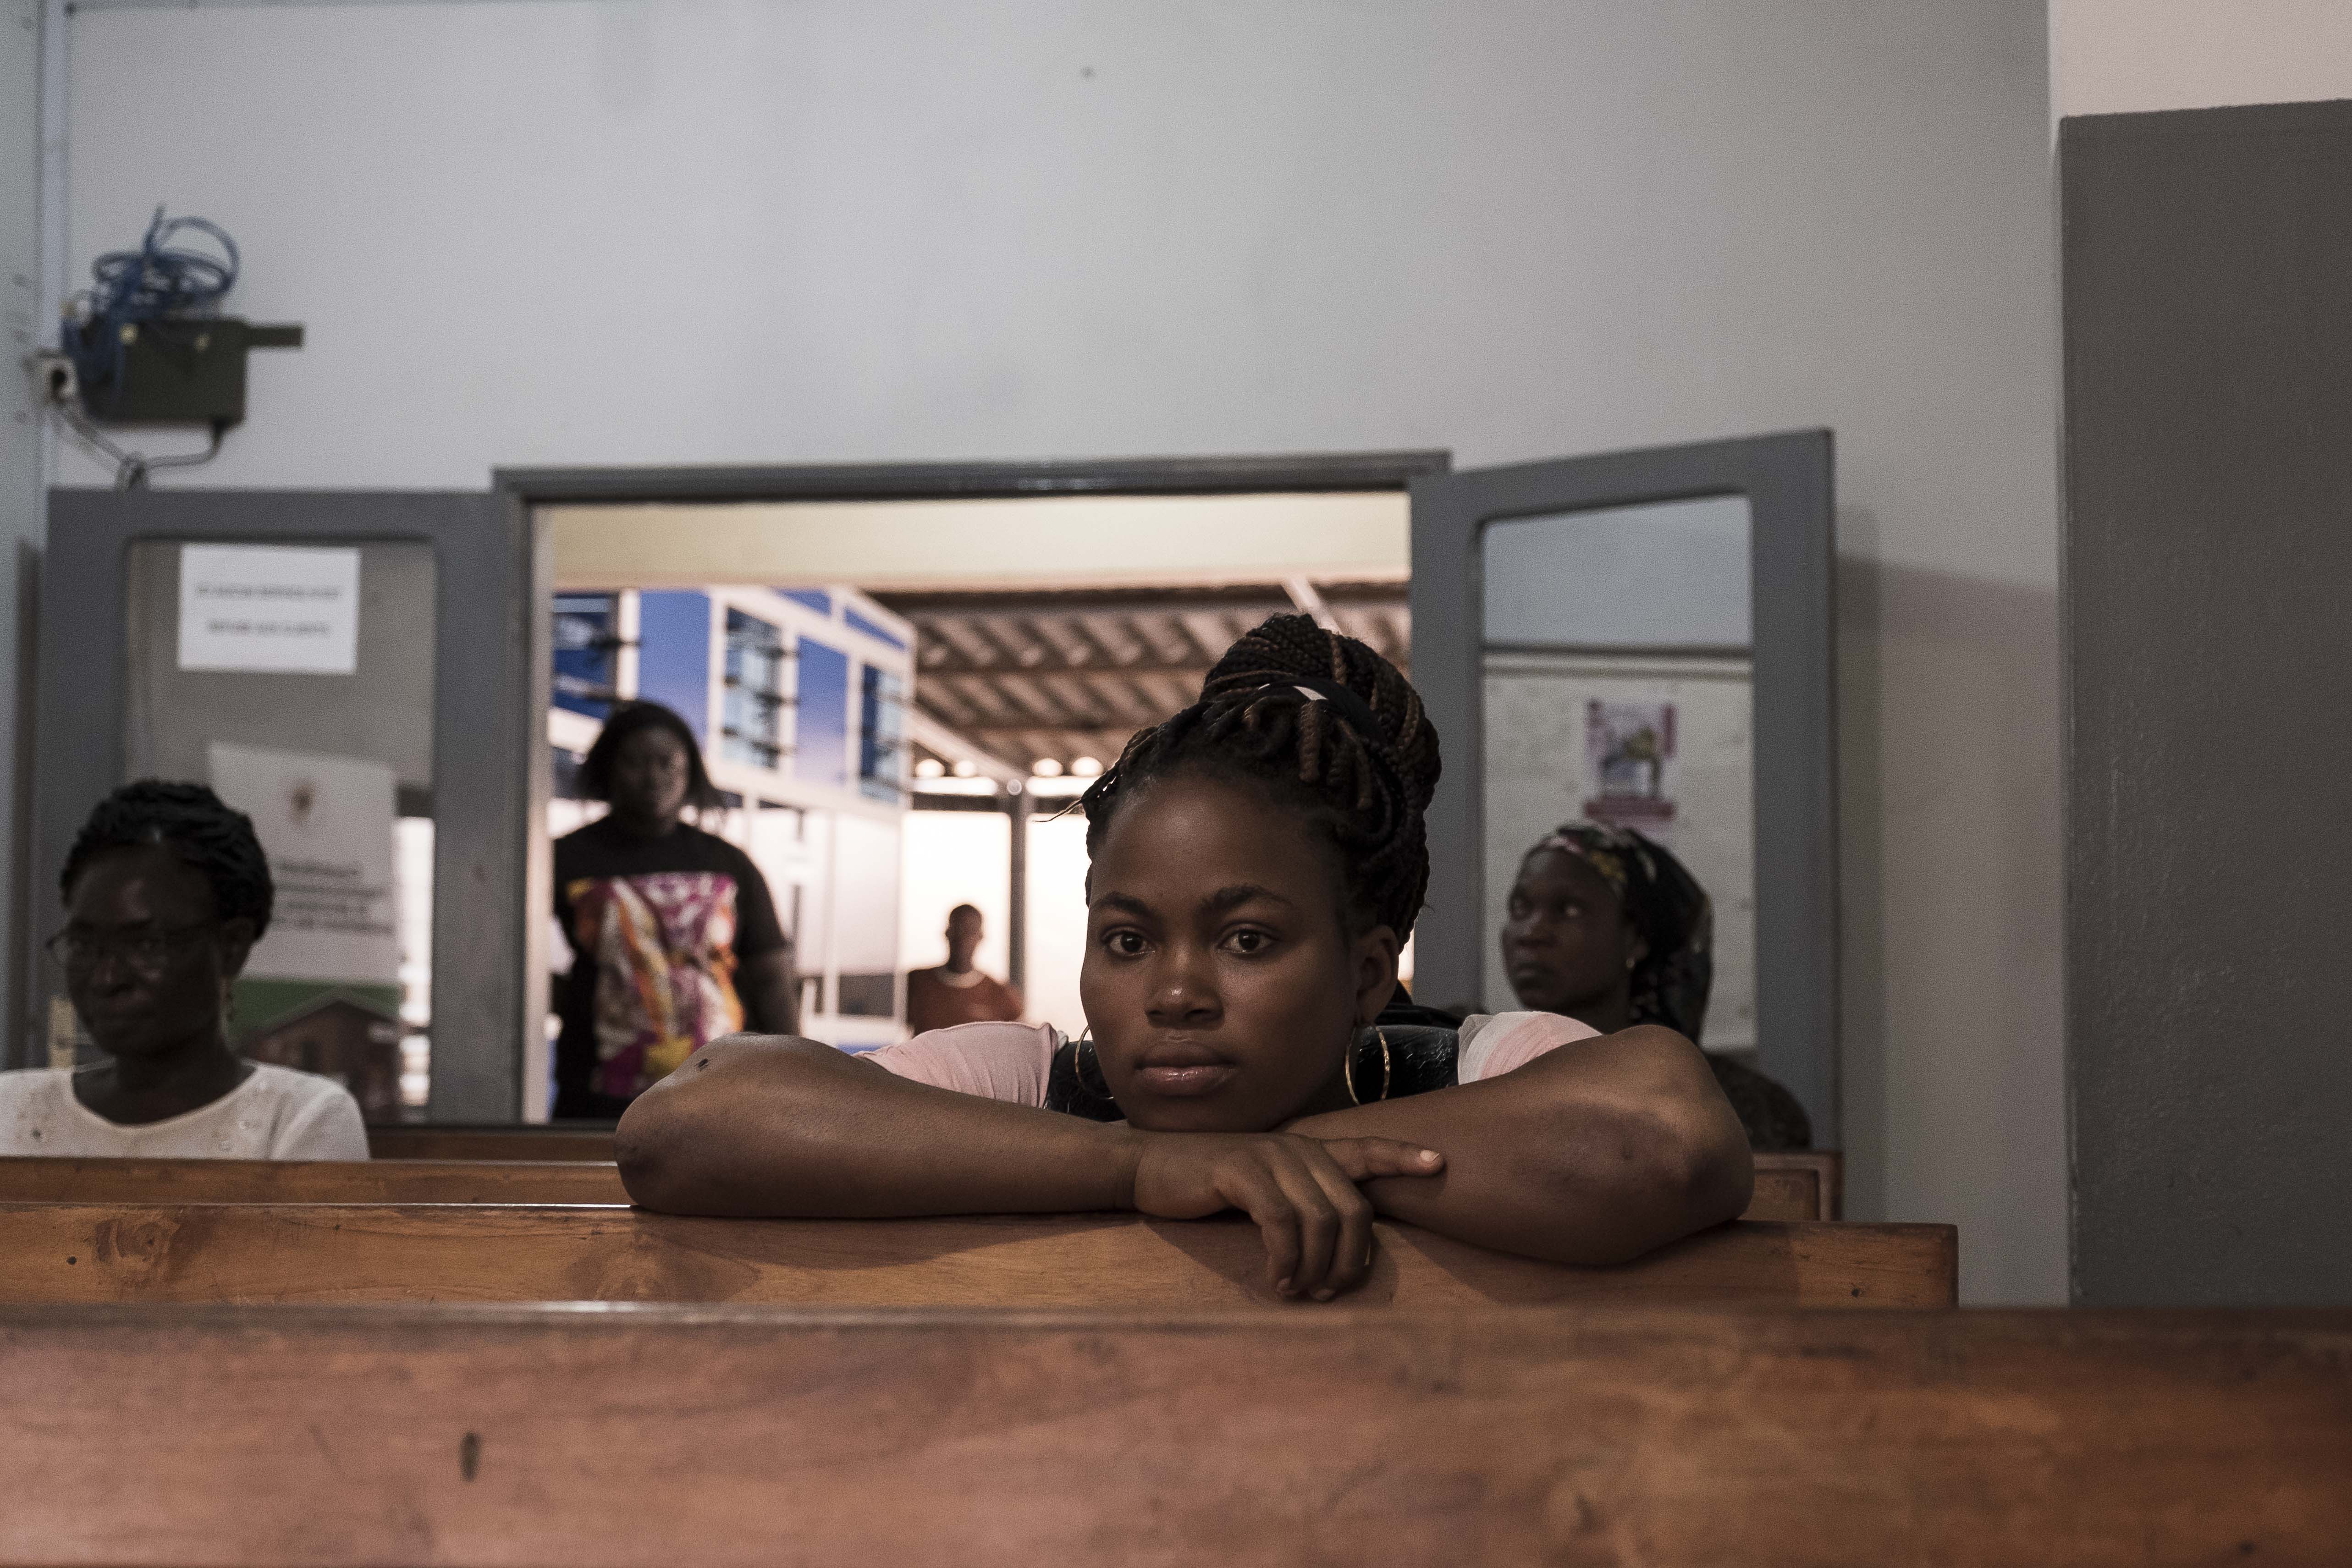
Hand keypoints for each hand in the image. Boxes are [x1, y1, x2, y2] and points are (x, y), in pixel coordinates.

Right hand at [1126, 1132, 1444, 1300]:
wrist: (1147, 1166)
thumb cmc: (1207, 1185)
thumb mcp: (1262, 1187)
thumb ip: (1300, 1202)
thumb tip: (1335, 1247)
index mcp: (1306, 1150)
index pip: (1365, 1149)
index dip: (1402, 1156)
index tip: (1440, 1162)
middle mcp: (1296, 1148)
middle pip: (1353, 1207)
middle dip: (1352, 1258)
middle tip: (1332, 1291)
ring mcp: (1269, 1156)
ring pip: (1322, 1219)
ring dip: (1317, 1267)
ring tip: (1300, 1292)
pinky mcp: (1240, 1171)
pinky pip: (1281, 1223)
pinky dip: (1285, 1259)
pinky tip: (1276, 1281)